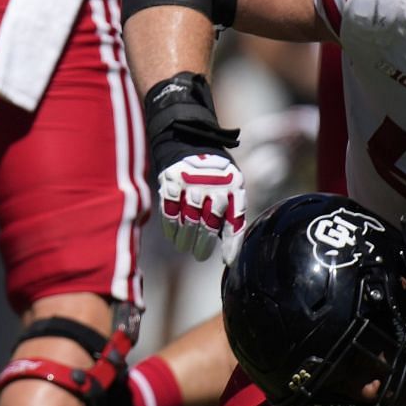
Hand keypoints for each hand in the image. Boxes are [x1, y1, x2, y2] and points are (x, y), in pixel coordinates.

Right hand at [153, 143, 244, 262]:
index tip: (227, 261)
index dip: (232, 243)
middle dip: (204, 243)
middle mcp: (214, 182)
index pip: (234, 220)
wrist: (192, 144)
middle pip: (209, 222)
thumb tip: (228, 254)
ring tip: (185, 247)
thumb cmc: (216, 177)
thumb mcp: (231, 189)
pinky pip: (170, 210)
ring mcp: (192, 181)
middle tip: (200, 255)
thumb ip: (231, 215)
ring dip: (186, 237)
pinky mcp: (172, 180)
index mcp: (234, 185)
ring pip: (189, 218)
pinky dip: (171, 226)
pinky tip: (173, 236)